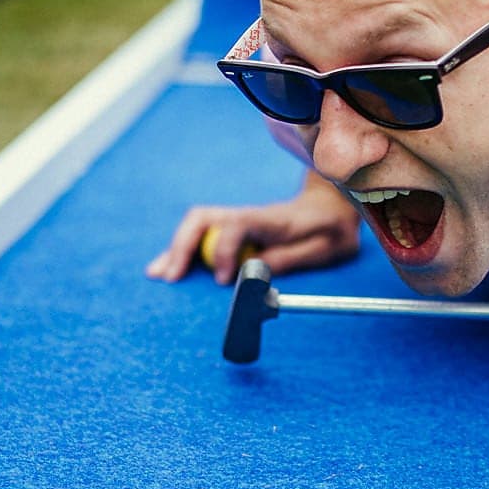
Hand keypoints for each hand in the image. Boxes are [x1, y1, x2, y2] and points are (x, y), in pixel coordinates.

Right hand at [144, 172, 361, 284]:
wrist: (331, 208)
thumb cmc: (328, 230)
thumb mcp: (322, 247)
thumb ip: (290, 258)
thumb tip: (255, 274)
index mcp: (270, 219)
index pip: (235, 226)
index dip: (224, 251)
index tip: (223, 279)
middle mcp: (247, 216)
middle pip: (203, 220)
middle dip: (183, 247)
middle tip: (171, 277)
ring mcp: (237, 221)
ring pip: (196, 227)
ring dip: (175, 249)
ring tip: (157, 274)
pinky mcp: (233, 231)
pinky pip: (201, 237)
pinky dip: (182, 252)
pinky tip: (167, 269)